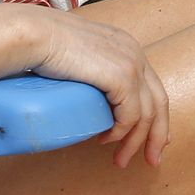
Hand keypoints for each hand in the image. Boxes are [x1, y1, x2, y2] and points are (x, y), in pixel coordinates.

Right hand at [31, 12, 169, 167]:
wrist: (36, 34)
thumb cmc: (43, 43)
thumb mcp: (76, 56)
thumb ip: (87, 71)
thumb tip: (84, 97)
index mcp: (126, 46)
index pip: (151, 86)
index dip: (156, 116)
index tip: (153, 138)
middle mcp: (134, 54)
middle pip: (158, 102)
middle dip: (157, 136)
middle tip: (152, 160)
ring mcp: (131, 64)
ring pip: (147, 114)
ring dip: (134, 142)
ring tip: (120, 160)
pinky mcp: (122, 76)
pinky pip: (131, 115)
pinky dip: (121, 132)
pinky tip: (106, 139)